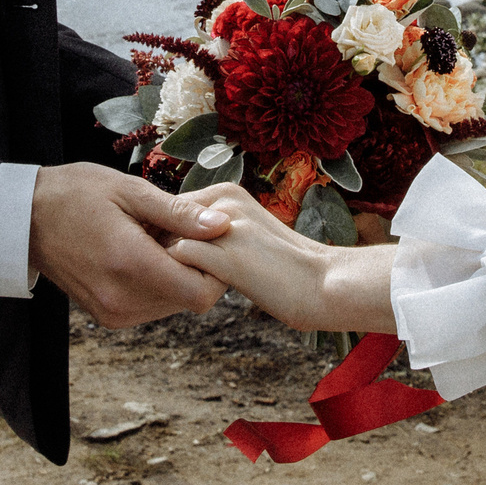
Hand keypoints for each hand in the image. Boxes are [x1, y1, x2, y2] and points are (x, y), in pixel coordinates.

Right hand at [29, 163, 231, 327]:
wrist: (24, 218)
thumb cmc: (76, 194)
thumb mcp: (130, 191)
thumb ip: (179, 213)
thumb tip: (223, 225)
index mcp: (130, 265)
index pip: (200, 294)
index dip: (216, 268)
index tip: (207, 238)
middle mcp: (121, 300)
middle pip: (190, 299)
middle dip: (197, 268)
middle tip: (178, 231)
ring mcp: (112, 313)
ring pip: (173, 305)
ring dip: (177, 276)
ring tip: (155, 240)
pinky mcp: (107, 317)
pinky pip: (152, 307)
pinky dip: (158, 284)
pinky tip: (142, 254)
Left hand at [166, 183, 398, 335]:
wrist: (322, 284)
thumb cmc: (283, 266)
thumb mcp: (245, 233)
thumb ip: (212, 229)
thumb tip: (174, 239)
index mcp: (227, 191)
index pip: (172, 210)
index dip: (168, 237)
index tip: (177, 262)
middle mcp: (222, 199)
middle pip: (164, 223)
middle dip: (165, 249)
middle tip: (178, 276)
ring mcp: (223, 224)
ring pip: (166, 242)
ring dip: (170, 265)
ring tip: (188, 285)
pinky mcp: (224, 253)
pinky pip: (175, 262)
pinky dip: (177, 280)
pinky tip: (197, 294)